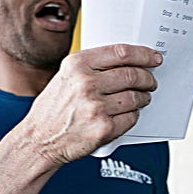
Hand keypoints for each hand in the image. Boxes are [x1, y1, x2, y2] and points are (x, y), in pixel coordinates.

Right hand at [21, 44, 161, 166]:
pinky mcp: (103, 128)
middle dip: (147, 79)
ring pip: (136, 97)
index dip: (143, 54)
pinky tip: (124, 115)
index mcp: (77, 66)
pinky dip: (132, 116)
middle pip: (132, 75)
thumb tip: (127, 61)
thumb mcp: (65, 77)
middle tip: (150, 82)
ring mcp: (96, 107)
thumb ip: (92, 67)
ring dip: (143, 98)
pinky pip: (131, 118)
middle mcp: (86, 84)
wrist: (39, 141)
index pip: (121, 53)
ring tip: (140, 99)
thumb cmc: (53, 110)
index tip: (153, 58)